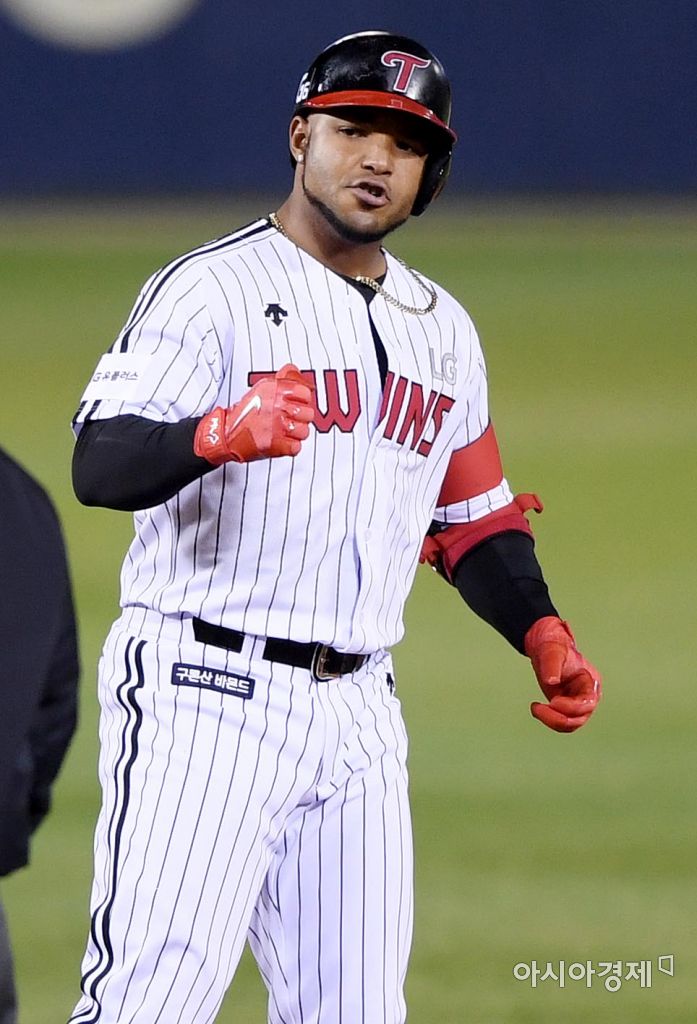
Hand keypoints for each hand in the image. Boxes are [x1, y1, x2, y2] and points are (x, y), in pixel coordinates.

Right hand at [194, 364, 314, 464]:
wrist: (226, 435)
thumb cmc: (244, 413)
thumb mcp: (262, 388)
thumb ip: (281, 379)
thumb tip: (293, 370)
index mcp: (274, 390)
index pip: (305, 392)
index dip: (303, 400)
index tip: (298, 403)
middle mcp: (277, 406)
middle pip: (308, 413)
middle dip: (301, 418)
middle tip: (291, 419)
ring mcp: (278, 426)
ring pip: (304, 431)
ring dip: (296, 434)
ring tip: (285, 432)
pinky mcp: (276, 445)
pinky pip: (296, 447)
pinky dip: (290, 447)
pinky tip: (282, 442)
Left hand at [524, 616, 601, 732]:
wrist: (546, 647)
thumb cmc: (553, 647)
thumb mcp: (552, 652)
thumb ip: (552, 666)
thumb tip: (551, 682)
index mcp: (590, 681)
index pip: (587, 703)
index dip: (571, 707)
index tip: (552, 701)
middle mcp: (587, 695)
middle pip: (579, 718)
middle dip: (558, 718)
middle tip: (537, 708)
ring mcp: (577, 702)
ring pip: (570, 724)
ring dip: (552, 721)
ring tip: (535, 708)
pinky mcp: (565, 707)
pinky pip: (561, 721)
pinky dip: (548, 719)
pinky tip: (536, 707)